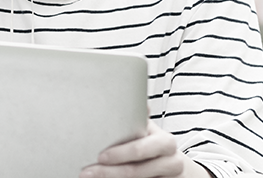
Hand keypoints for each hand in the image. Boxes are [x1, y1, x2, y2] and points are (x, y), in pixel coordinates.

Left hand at [80, 122, 208, 177]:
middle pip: (136, 170)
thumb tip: (123, 93)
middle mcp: (170, 161)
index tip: (100, 156)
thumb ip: (137, 117)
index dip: (120, 153)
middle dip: (109, 171)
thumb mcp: (149, 130)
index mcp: (165, 142)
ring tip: (90, 177)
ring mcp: (167, 176)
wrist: (176, 166)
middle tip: (87, 172)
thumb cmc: (154, 144)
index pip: (140, 149)